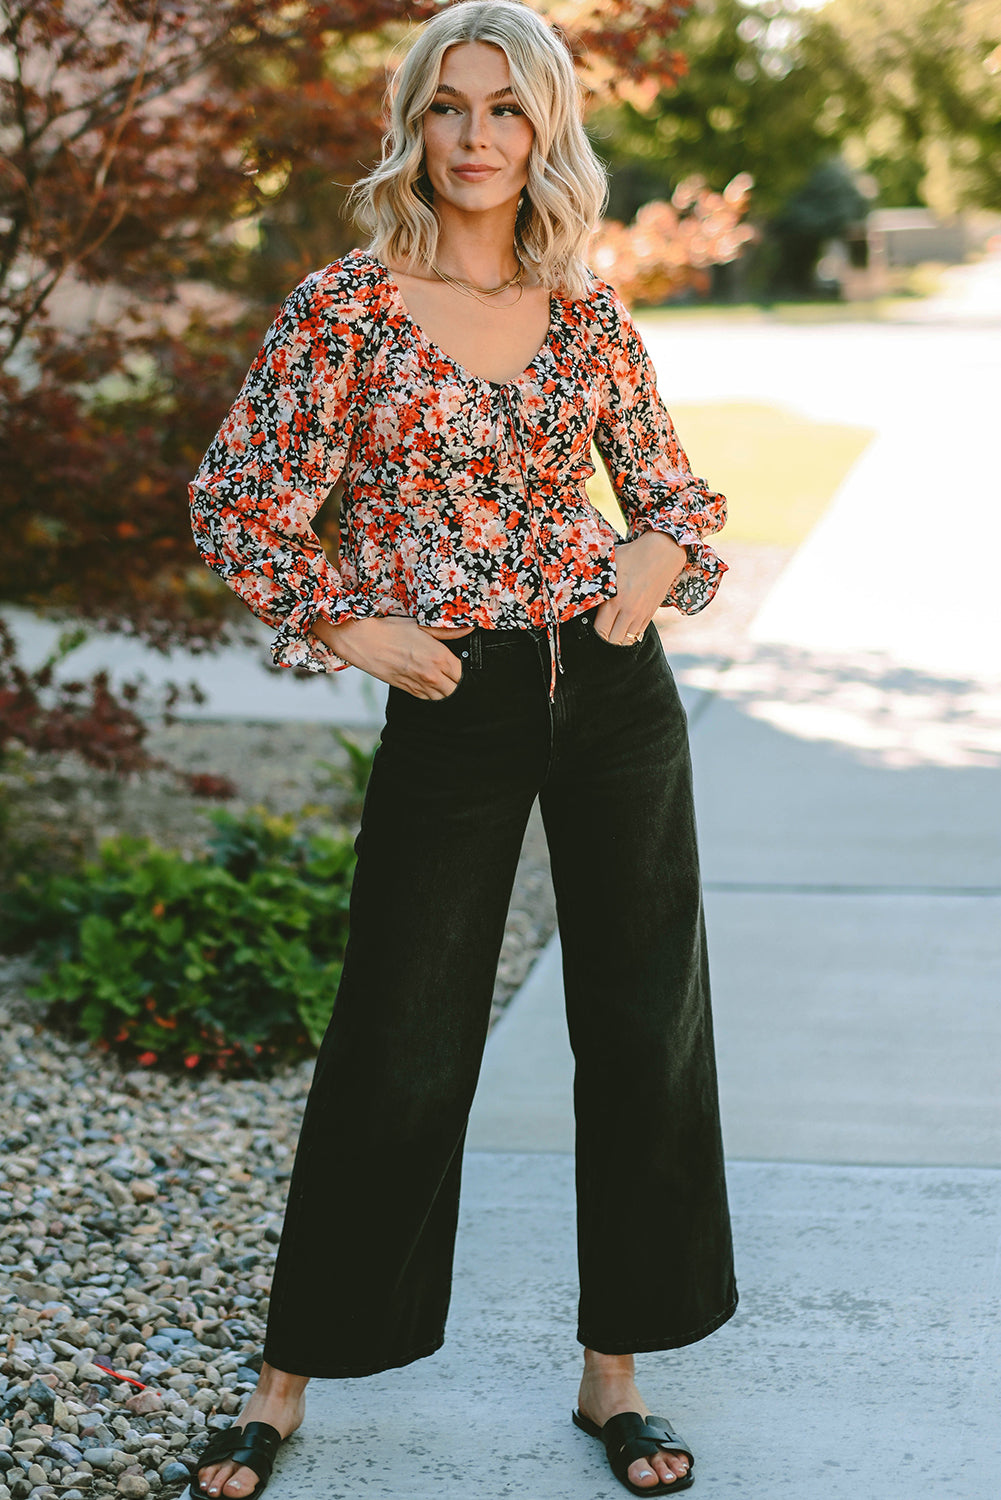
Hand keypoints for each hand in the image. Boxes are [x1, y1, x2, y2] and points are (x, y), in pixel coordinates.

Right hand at [310, 614, 473, 698]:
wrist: (362, 640)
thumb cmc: (390, 629)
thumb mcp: (421, 625)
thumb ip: (447, 631)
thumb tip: (468, 628)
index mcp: (439, 657)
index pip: (463, 673)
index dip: (464, 670)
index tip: (460, 664)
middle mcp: (432, 675)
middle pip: (456, 689)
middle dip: (457, 682)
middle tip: (453, 673)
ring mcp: (419, 685)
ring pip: (443, 697)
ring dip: (446, 690)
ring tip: (443, 680)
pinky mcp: (407, 690)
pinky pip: (427, 699)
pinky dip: (432, 694)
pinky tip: (429, 684)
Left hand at [593, 531, 687, 644]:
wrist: (662, 553)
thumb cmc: (631, 555)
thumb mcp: (609, 565)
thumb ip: (595, 580)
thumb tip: (576, 587)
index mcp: (614, 599)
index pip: (601, 631)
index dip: (593, 636)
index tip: (589, 632)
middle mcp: (628, 610)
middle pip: (613, 641)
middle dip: (604, 642)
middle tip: (598, 635)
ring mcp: (641, 614)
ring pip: (627, 641)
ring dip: (617, 641)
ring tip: (610, 635)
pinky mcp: (650, 613)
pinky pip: (638, 634)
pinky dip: (629, 636)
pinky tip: (622, 630)